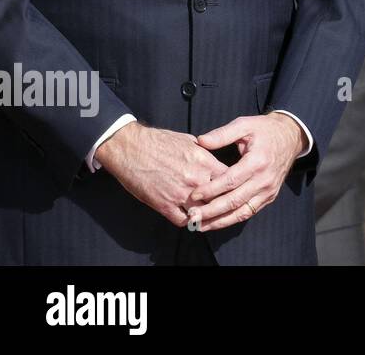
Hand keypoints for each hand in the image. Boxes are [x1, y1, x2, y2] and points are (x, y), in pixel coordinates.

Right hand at [94, 122, 230, 226]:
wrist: (131, 148)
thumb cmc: (159, 141)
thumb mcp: (190, 141)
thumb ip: (206, 152)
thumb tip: (215, 157)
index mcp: (204, 162)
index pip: (230, 178)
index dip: (233, 184)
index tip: (233, 187)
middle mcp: (196, 179)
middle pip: (220, 198)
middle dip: (223, 201)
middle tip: (224, 205)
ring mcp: (180, 194)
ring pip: (203, 212)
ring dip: (206, 214)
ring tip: (208, 215)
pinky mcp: (164, 205)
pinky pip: (183, 221)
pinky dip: (188, 222)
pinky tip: (190, 219)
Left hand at [185, 113, 305, 231]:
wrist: (291, 137)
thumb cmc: (265, 130)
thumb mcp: (245, 124)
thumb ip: (222, 134)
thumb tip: (201, 141)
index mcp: (257, 161)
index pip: (230, 181)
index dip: (210, 190)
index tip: (193, 194)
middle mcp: (264, 179)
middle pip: (234, 201)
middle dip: (211, 211)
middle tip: (192, 216)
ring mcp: (268, 190)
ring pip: (242, 212)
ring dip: (220, 221)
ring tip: (200, 226)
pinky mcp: (270, 196)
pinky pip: (249, 212)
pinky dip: (232, 219)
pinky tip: (217, 222)